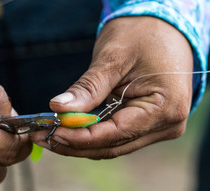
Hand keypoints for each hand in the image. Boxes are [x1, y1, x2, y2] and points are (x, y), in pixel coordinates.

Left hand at [30, 16, 192, 158]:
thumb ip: (87, 89)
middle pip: (112, 146)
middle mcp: (167, 125)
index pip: (115, 134)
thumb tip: (58, 109)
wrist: (163, 26)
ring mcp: (159, 127)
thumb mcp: (112, 58)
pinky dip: (91, 135)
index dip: (79, 137)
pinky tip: (68, 129)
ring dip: (80, 142)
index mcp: (165, 108)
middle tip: (41, 136)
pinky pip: (116, 136)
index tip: (49, 132)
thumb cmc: (142, 34)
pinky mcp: (148, 124)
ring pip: (112, 145)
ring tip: (49, 134)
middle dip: (74, 144)